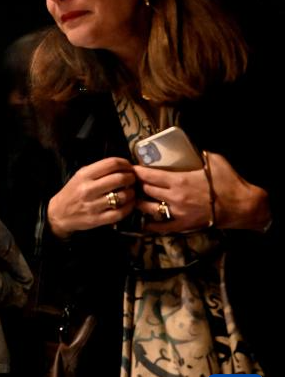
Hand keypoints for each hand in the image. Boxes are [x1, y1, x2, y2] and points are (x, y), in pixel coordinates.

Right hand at [48, 157, 136, 237]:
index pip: (111, 163)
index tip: (128, 167)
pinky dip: (129, 207)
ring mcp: (93, 205)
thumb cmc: (73, 191)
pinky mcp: (97, 219)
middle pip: (120, 178)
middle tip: (132, 180)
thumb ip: (98, 170)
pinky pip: (120, 213)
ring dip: (131, 193)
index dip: (125, 164)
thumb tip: (123, 166)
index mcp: (84, 175)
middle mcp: (88, 189)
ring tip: (130, 192)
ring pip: (123, 196)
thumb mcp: (80, 176)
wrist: (59, 213)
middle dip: (131, 178)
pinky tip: (129, 204)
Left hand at [134, 152, 270, 232]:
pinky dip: (150, 225)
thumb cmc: (230, 183)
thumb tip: (192, 149)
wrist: (244, 207)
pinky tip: (144, 221)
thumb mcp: (215, 161)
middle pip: (146, 190)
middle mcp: (174, 196)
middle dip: (138, 185)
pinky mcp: (183, 225)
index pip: (148, 175)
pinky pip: (161, 227)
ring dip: (141, 202)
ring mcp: (177, 212)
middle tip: (134, 182)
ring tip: (136, 198)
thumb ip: (199, 155)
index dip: (137, 171)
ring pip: (149, 208)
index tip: (131, 169)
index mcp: (179, 180)